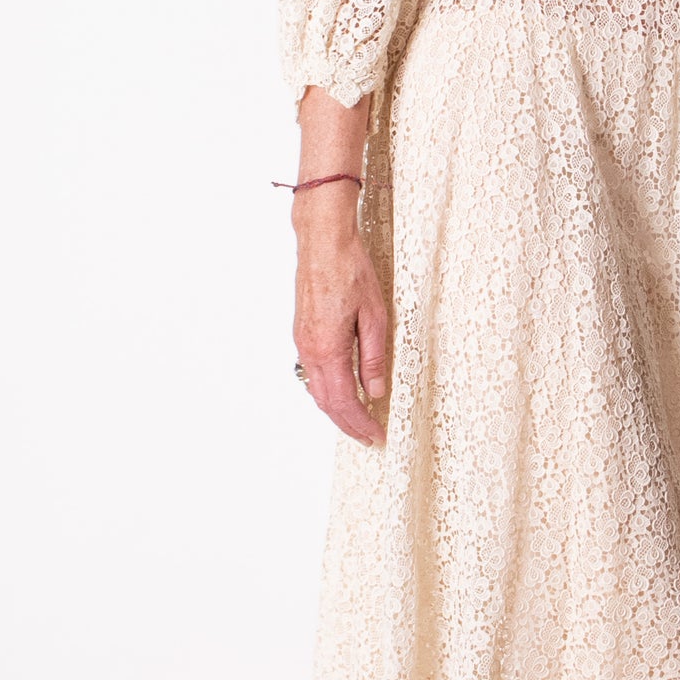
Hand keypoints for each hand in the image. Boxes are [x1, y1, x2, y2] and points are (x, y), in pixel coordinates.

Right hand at [293, 197, 389, 445]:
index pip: (344, 400)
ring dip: (336, 409)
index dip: (361, 423)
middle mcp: (309, 349)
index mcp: (328, 348)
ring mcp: (302, 341)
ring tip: (358, 421)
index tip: (377, 436)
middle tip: (369, 437)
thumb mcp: (374, 316)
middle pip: (326, 402)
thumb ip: (373, 358)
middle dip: (348, 424)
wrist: (323, 242)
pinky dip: (327, 390)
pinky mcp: (303, 332)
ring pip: (316, 389)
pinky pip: (312, 372)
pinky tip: (341, 391)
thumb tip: (375, 391)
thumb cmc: (350, 270)